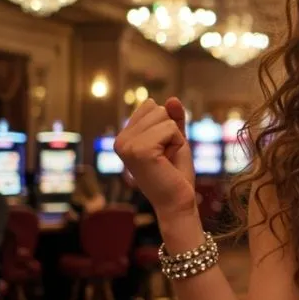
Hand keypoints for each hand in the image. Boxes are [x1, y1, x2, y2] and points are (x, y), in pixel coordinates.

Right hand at [114, 97, 195, 217]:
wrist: (178, 201)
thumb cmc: (176, 173)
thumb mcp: (176, 140)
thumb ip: (174, 119)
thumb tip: (172, 99)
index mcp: (124, 137)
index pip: (151, 106)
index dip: (167, 126)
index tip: (163, 149)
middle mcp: (120, 140)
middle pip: (158, 109)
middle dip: (171, 131)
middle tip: (166, 156)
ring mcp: (127, 145)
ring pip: (164, 117)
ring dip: (175, 138)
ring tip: (166, 159)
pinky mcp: (139, 150)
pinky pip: (170, 128)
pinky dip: (177, 143)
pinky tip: (168, 161)